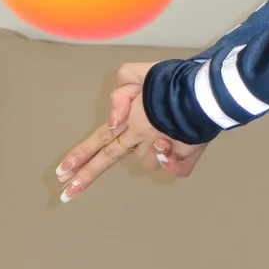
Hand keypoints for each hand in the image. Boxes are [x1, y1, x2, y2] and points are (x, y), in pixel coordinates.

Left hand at [54, 60, 208, 200]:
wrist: (207, 92)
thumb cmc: (174, 80)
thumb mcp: (139, 72)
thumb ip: (120, 95)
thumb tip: (113, 122)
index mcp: (130, 119)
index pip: (99, 139)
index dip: (79, 154)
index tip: (61, 172)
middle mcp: (141, 137)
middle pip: (109, 159)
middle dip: (86, 176)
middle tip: (65, 195)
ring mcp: (160, 149)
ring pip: (147, 160)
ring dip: (150, 151)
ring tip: (165, 130)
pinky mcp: (182, 157)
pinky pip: (174, 169)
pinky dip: (174, 164)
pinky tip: (174, 154)